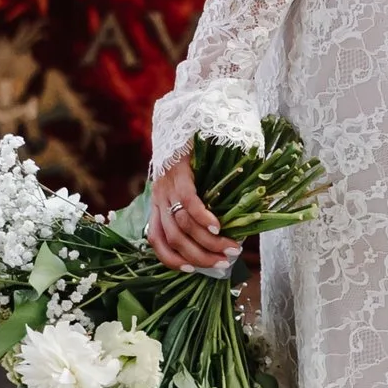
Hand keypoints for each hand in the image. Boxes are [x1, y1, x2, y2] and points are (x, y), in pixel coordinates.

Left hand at [147, 154, 239, 273]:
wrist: (189, 116)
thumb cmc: (194, 155)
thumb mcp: (188, 185)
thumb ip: (195, 207)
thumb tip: (219, 236)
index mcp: (158, 204)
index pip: (156, 241)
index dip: (171, 260)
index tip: (191, 271)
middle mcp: (159, 198)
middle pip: (174, 239)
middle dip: (199, 257)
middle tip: (223, 264)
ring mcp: (167, 185)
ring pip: (183, 225)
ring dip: (208, 243)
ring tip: (231, 249)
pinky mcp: (180, 171)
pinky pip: (189, 201)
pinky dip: (204, 218)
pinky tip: (218, 228)